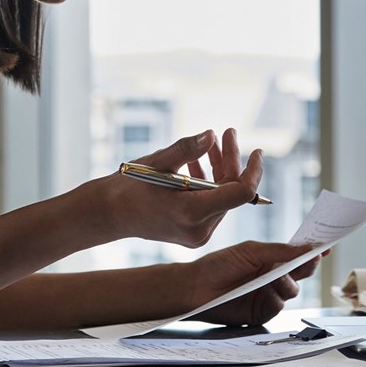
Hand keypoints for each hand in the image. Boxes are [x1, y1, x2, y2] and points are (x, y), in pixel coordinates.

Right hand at [96, 128, 263, 247]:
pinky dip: (209, 182)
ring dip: (220, 169)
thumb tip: (212, 135)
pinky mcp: (194, 232)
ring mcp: (197, 234)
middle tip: (227, 133)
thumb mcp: (156, 163)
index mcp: (191, 213)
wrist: (108, 215)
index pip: (239, 193)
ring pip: (222, 197)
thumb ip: (186, 149)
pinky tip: (198, 162)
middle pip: (230, 191)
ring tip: (213, 142)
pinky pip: (212, 204)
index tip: (257, 151)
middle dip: (231, 161)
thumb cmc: (128, 188)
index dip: (252, 170)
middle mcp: (199, 229)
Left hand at [181, 240, 323, 326]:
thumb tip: (306, 248)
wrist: (196, 288)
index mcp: (270, 259)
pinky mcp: (262, 312)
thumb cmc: (218, 265)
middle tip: (311, 260)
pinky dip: (276, 298)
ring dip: (287, 282)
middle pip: (300, 273)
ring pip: (292, 290)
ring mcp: (268, 294)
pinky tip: (267, 292)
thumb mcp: (251, 251)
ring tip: (275, 277)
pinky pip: (278, 306)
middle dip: (306, 266)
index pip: (296, 255)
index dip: (312, 251)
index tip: (326, 246)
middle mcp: (271, 276)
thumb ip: (280, 251)